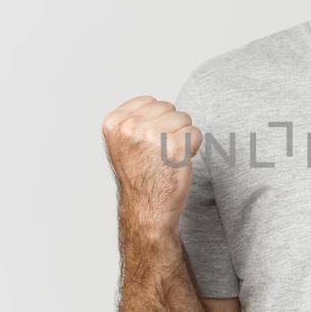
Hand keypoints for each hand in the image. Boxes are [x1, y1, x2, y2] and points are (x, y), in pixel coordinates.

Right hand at [101, 95, 202, 233]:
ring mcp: (151, 137)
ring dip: (182, 138)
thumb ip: (133, 119)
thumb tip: (157, 103)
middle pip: (169, 108)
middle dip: (170, 128)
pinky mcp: (174, 149)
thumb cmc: (140, 176)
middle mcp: (130, 127)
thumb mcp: (122, 142)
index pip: (151, 102)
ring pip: (184, 119)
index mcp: (114, 122)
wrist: (147, 209)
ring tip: (168, 158)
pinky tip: (178, 162)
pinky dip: (193, 148)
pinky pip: (196, 134)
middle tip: (159, 154)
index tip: (147, 144)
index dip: (156, 122)